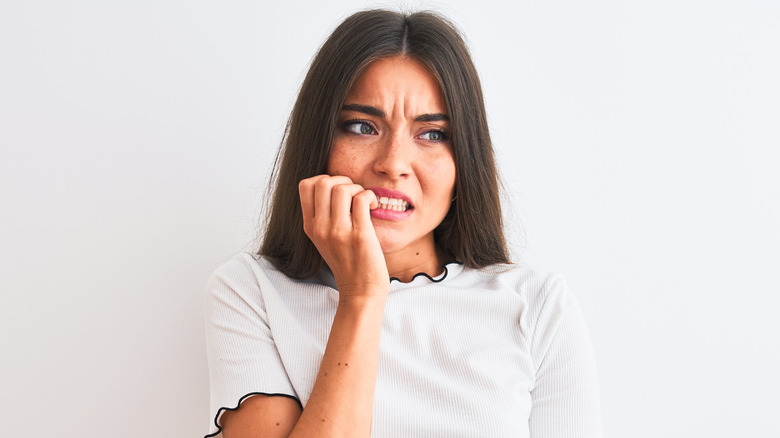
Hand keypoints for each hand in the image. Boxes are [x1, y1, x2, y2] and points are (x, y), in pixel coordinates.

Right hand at [299, 175, 388, 297]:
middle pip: (323, 182)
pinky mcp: (359, 235)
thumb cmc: (347, 263)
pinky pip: (362, 199)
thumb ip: (323, 216)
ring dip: (357, 188)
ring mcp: (339, 232)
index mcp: (310, 226)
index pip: (305, 186)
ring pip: (343, 188)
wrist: (360, 291)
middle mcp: (321, 228)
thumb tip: (334, 186)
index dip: (324, 179)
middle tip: (353, 194)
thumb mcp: (324, 240)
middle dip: (342, 180)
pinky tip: (373, 206)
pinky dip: (370, 196)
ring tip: (364, 201)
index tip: (339, 191)